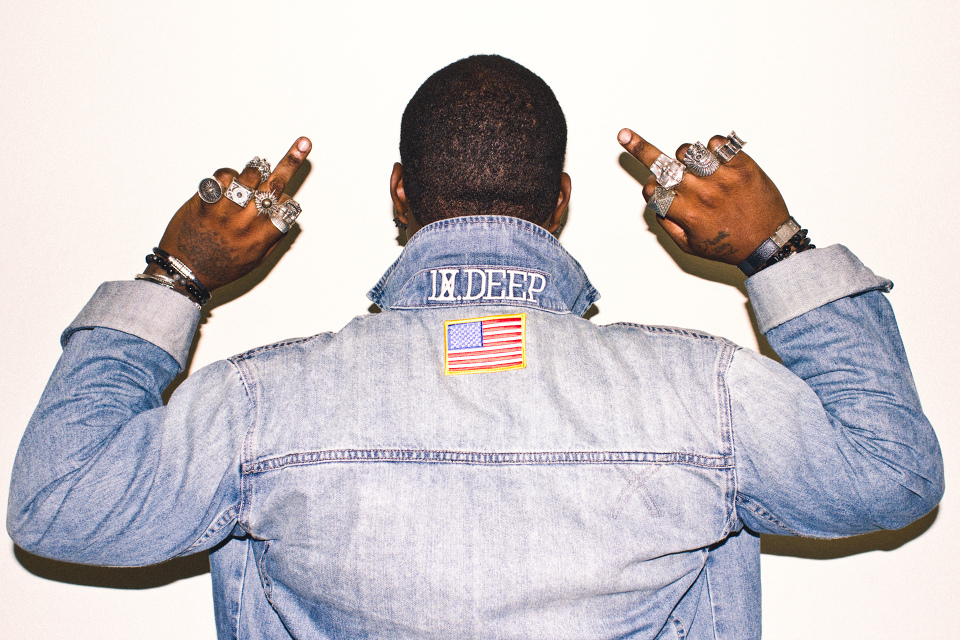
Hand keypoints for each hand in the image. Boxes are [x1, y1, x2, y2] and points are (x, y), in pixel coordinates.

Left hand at [149, 137, 311, 290]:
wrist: (184, 272)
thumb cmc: (220, 268)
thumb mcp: (255, 261)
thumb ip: (272, 238)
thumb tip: (285, 215)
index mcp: (261, 239)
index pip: (287, 208)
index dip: (287, 201)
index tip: (284, 199)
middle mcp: (246, 224)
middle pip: (274, 186)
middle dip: (291, 162)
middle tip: (304, 143)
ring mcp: (224, 212)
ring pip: (250, 175)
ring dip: (254, 170)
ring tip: (253, 174)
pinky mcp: (205, 202)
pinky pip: (222, 176)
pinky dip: (227, 175)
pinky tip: (225, 184)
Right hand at [618, 129, 788, 264]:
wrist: (769, 241)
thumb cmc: (730, 245)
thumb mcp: (691, 246)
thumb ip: (667, 225)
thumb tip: (654, 202)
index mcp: (688, 213)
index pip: (652, 190)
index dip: (649, 188)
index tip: (650, 186)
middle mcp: (702, 192)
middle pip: (663, 163)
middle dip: (643, 149)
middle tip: (624, 135)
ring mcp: (723, 176)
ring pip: (687, 150)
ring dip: (684, 156)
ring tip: (694, 166)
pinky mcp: (742, 164)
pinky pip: (716, 143)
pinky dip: (712, 148)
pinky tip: (717, 162)